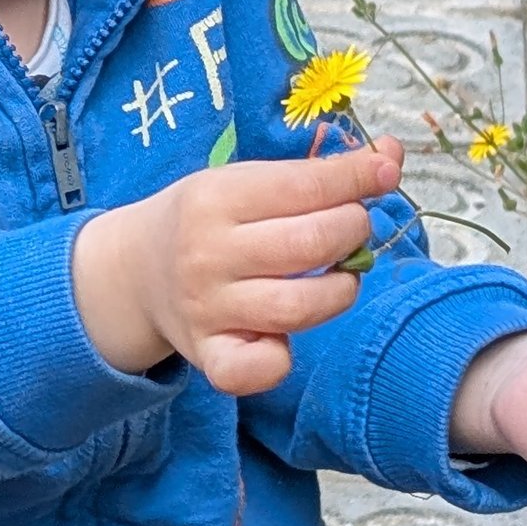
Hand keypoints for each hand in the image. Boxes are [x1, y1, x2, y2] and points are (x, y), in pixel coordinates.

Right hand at [72, 142, 405, 394]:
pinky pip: (254, 370)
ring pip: (299, 307)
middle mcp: (207, 253)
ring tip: (337, 277)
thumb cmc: (207, 221)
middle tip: (351, 229)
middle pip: (310, 245)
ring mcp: (207, 308)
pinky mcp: (209, 354)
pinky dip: (280, 361)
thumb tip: (391, 155)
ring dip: (339, 290)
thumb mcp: (245, 182)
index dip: (357, 178)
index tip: (383, 172)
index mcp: (214, 199)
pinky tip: (286, 339)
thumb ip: (315, 174)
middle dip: (352, 231)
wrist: (135, 271)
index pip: (304, 186)